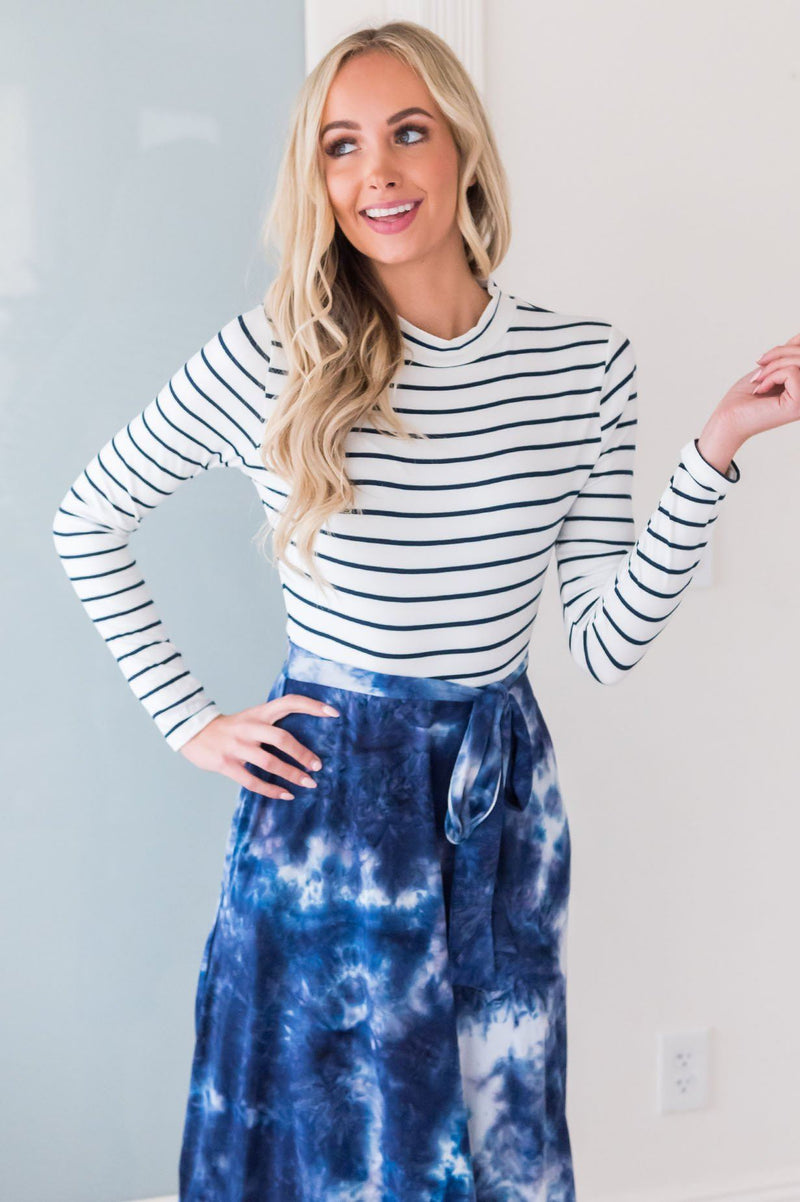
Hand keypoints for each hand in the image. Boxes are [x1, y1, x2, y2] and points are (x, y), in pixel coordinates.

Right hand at [178, 695, 340, 798]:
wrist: (192, 731)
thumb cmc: (229, 728)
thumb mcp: (250, 717)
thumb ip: (271, 724)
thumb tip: (303, 738)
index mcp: (258, 713)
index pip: (289, 702)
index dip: (312, 706)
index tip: (333, 713)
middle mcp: (249, 728)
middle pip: (281, 738)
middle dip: (302, 754)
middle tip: (318, 766)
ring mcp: (237, 747)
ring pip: (269, 763)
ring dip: (291, 774)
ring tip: (308, 783)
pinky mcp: (226, 764)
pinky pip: (252, 781)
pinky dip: (271, 790)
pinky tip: (286, 795)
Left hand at [700, 331, 799, 462]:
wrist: (728, 419)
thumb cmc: (745, 398)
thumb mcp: (770, 369)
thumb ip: (788, 355)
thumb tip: (799, 337)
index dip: (787, 347)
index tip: (764, 361)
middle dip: (778, 354)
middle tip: (759, 365)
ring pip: (799, 361)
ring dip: (773, 366)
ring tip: (758, 379)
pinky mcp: (798, 403)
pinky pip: (792, 372)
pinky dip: (771, 376)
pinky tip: (761, 389)